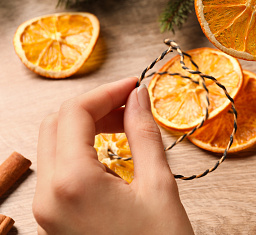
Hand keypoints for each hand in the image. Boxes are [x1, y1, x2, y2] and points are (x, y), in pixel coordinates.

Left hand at [33, 78, 193, 234]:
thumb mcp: (158, 186)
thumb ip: (144, 134)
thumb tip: (138, 98)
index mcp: (72, 184)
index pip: (75, 113)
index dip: (107, 92)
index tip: (134, 86)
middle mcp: (49, 196)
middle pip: (58, 124)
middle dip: (95, 106)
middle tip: (130, 104)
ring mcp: (47, 210)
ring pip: (55, 144)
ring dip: (87, 125)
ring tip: (124, 124)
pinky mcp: (55, 218)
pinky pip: (58, 168)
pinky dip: (82, 148)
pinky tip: (111, 150)